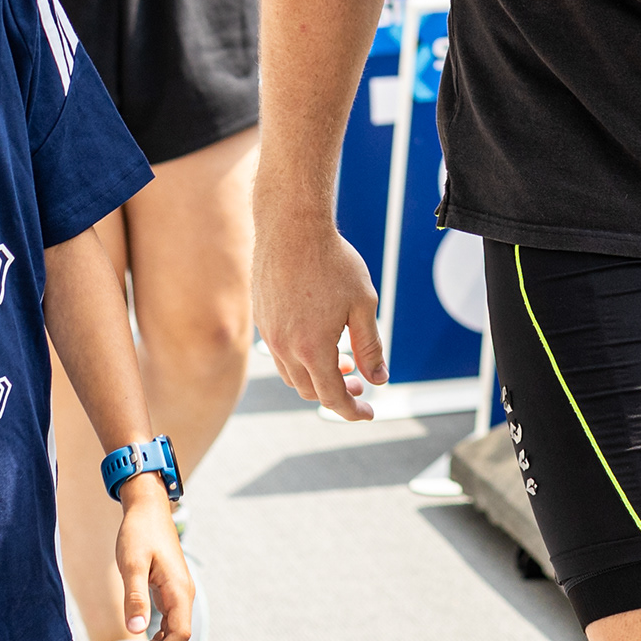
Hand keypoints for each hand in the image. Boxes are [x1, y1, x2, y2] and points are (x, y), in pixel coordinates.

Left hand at [110, 483, 195, 640]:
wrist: (147, 509)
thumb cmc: (138, 533)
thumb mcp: (131, 564)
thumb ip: (134, 597)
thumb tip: (135, 630)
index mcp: (178, 590)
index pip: (180, 635)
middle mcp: (183, 594)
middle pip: (179, 638)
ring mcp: (178, 593)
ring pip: (174, 632)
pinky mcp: (169, 590)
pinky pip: (168, 621)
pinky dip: (155, 636)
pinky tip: (138, 640)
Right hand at [253, 203, 385, 423]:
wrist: (292, 228)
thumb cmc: (332, 262)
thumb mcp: (363, 304)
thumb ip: (370, 346)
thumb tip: (378, 379)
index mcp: (312, 348)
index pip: (332, 397)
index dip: (352, 411)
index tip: (368, 413)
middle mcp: (285, 347)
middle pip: (310, 391)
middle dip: (337, 394)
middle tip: (359, 382)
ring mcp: (269, 334)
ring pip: (292, 375)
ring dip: (317, 377)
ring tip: (342, 359)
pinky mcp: (262, 318)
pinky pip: (280, 353)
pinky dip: (301, 358)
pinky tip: (319, 337)